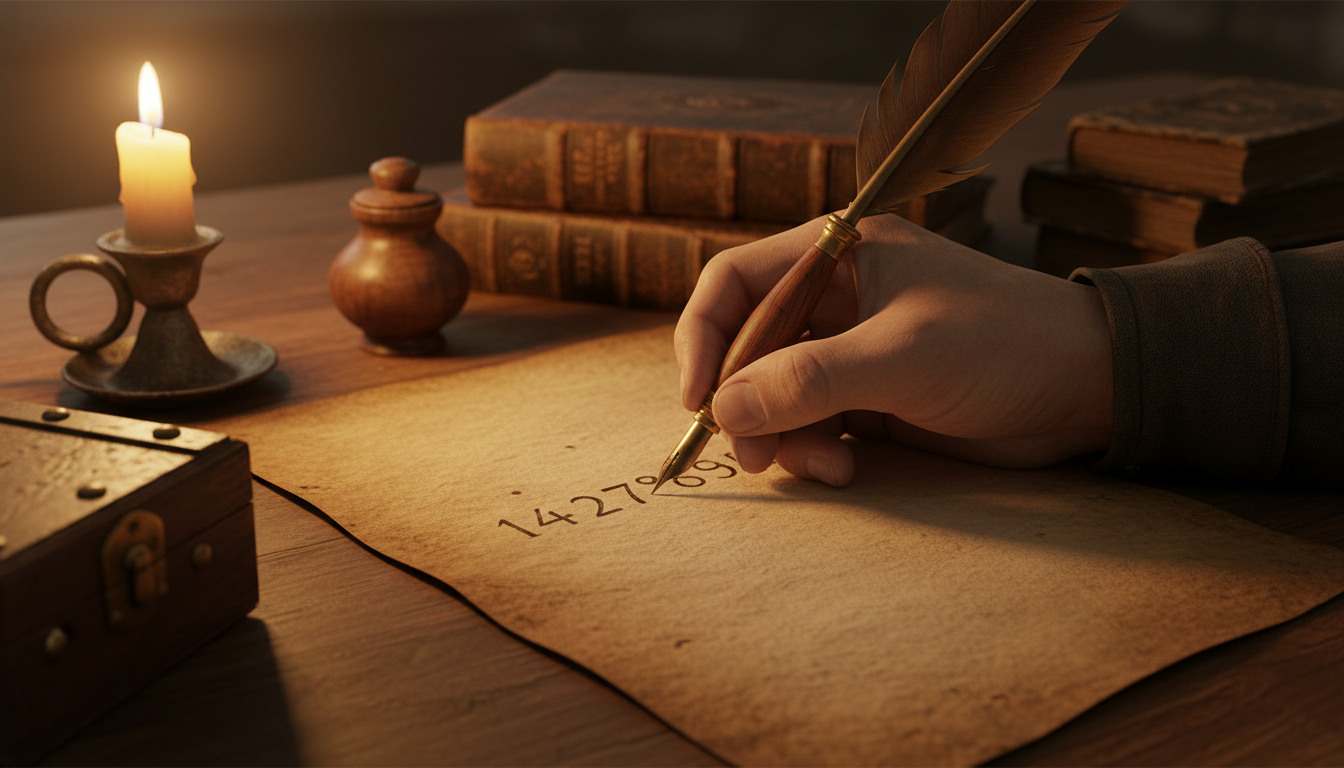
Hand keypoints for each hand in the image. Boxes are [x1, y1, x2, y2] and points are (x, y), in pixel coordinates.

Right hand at [675, 212, 1113, 485]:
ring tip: (823, 467)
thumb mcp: (902, 356)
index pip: (736, 283)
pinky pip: (809, 425)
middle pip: (747, 347)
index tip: (698, 400)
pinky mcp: (869, 400)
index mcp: (837, 256)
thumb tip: (723, 410)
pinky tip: (844, 470)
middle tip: (750, 454)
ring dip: (782, 436)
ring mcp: (850, 352)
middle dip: (743, 402)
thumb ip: (809, 380)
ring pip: (773, 395)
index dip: (706, 338)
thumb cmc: (1005, 343)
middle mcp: (834, 300)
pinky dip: (813, 451)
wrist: (1087, 389)